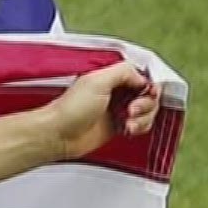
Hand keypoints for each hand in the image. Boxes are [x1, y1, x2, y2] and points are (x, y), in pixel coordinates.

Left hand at [42, 61, 162, 159]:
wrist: (58, 135)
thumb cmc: (71, 110)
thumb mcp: (97, 81)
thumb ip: (123, 72)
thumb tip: (142, 77)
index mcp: (111, 78)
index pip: (142, 77)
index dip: (148, 86)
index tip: (146, 93)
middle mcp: (116, 92)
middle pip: (149, 95)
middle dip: (146, 104)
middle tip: (131, 110)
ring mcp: (118, 110)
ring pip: (147, 111)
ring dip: (143, 118)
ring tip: (128, 123)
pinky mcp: (118, 126)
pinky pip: (141, 125)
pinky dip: (139, 127)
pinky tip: (127, 130)